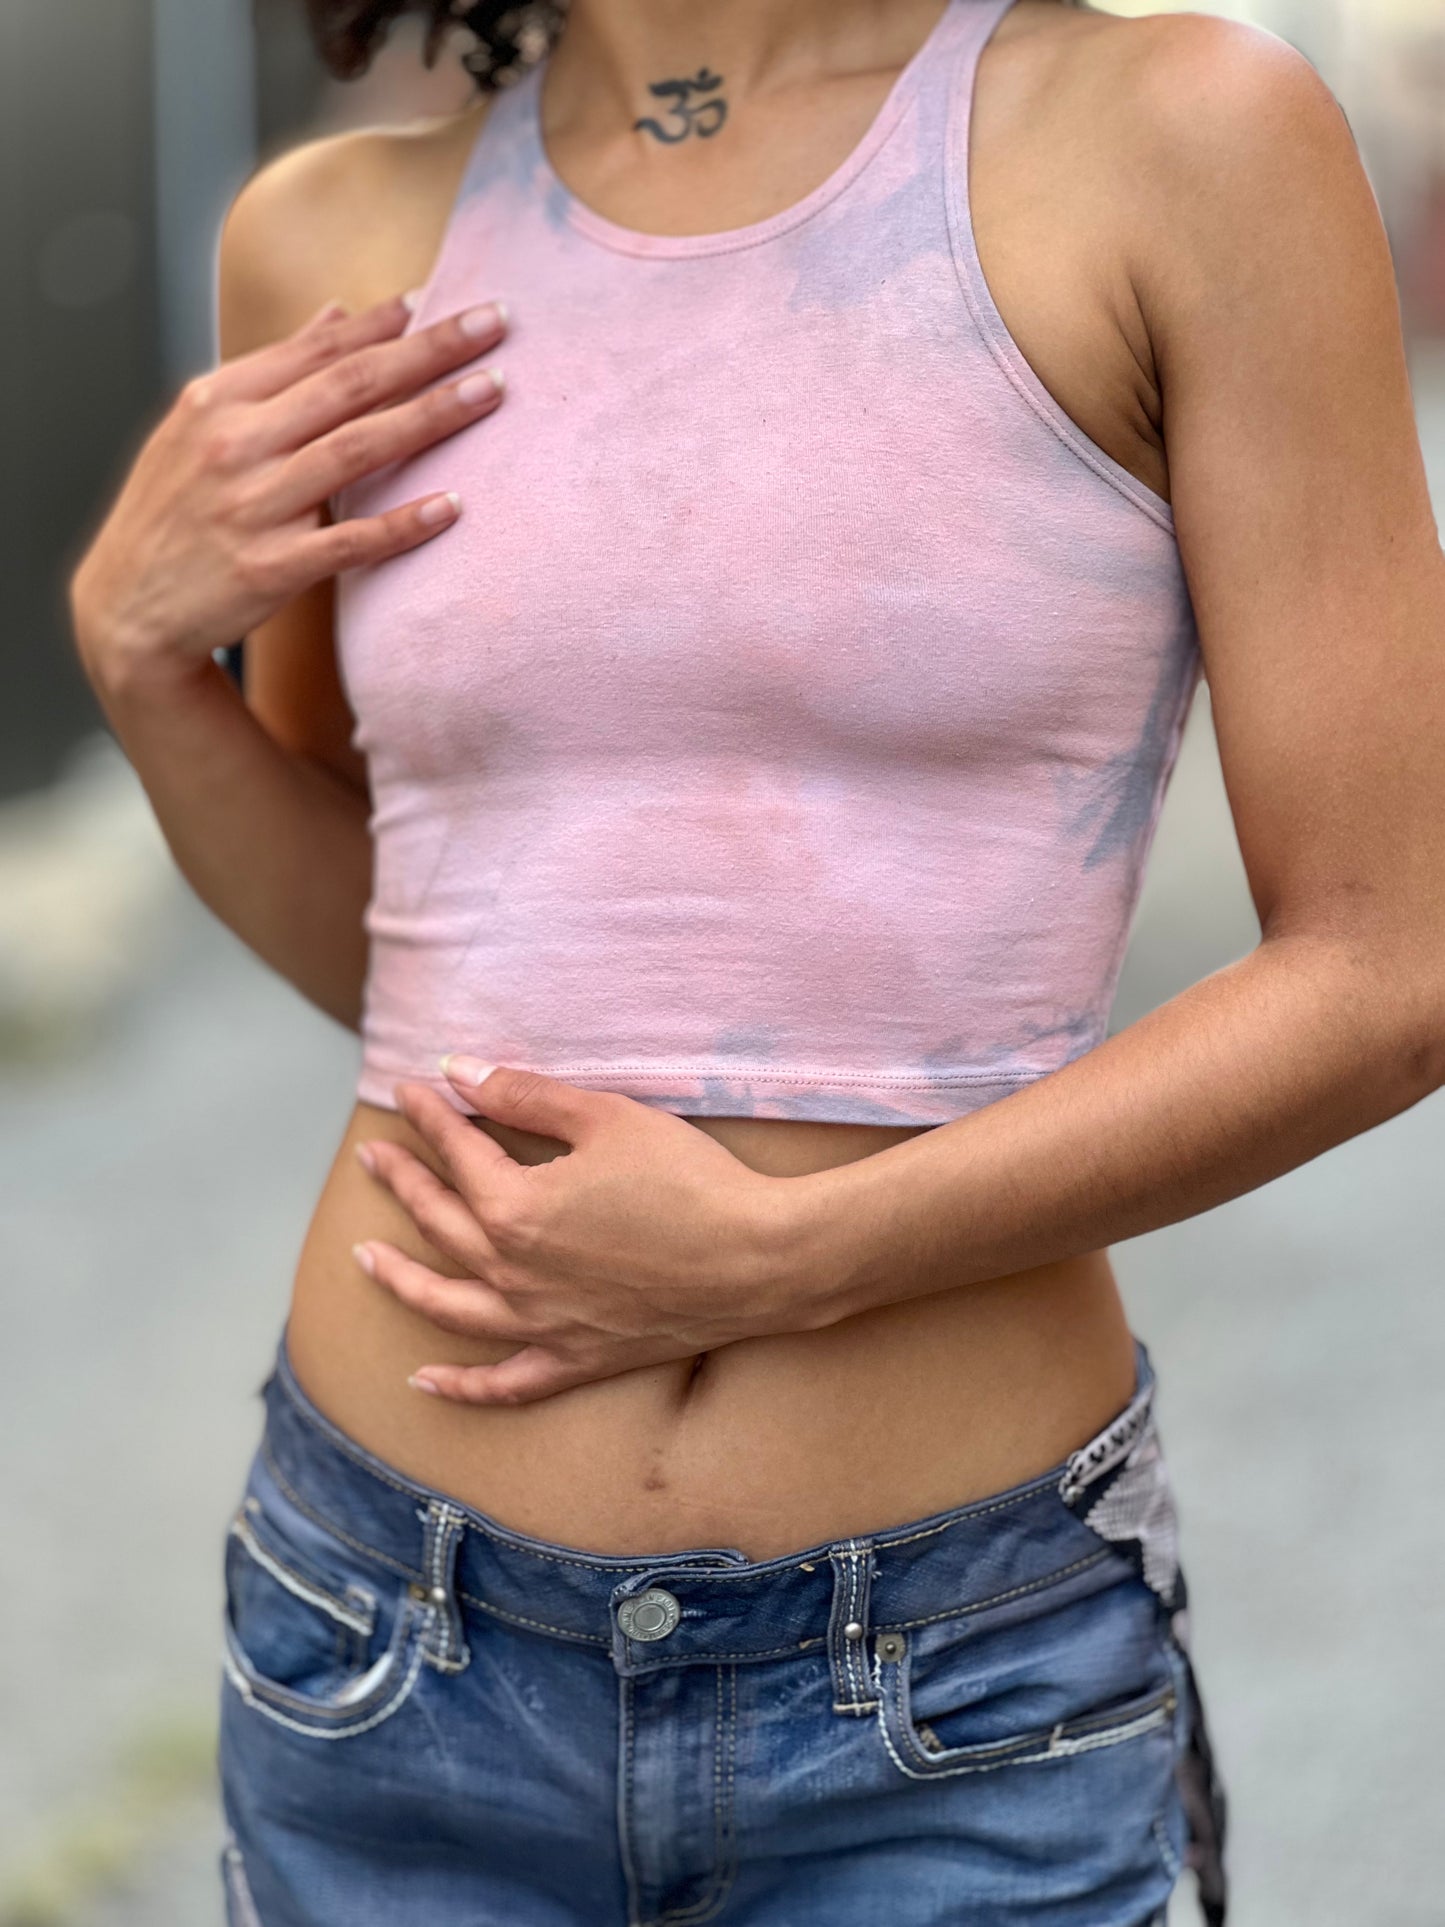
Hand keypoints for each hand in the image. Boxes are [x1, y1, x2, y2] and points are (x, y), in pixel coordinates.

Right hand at [68, 291, 508, 694]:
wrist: (128, 608)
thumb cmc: (177, 511)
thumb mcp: (204, 426)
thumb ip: (276, 371)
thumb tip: (338, 313)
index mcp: (218, 399)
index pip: (318, 350)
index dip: (384, 323)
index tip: (439, 297)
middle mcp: (234, 443)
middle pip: (350, 385)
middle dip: (428, 350)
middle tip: (491, 322)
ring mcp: (251, 506)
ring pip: (358, 449)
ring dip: (431, 416)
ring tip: (491, 392)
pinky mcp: (269, 568)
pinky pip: (350, 540)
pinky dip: (402, 523)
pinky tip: (453, 506)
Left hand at [352, 1062, 836, 1404]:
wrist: (759, 1258)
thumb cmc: (689, 1181)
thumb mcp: (607, 1118)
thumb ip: (526, 1095)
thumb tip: (460, 1071)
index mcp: (514, 1208)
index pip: (456, 1152)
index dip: (431, 1116)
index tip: (411, 1090)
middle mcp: (513, 1273)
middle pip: (440, 1221)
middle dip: (402, 1182)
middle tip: (375, 1156)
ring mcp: (540, 1324)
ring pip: (448, 1306)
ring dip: (400, 1279)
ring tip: (365, 1258)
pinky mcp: (577, 1360)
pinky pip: (504, 1383)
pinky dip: (460, 1387)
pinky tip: (424, 1381)